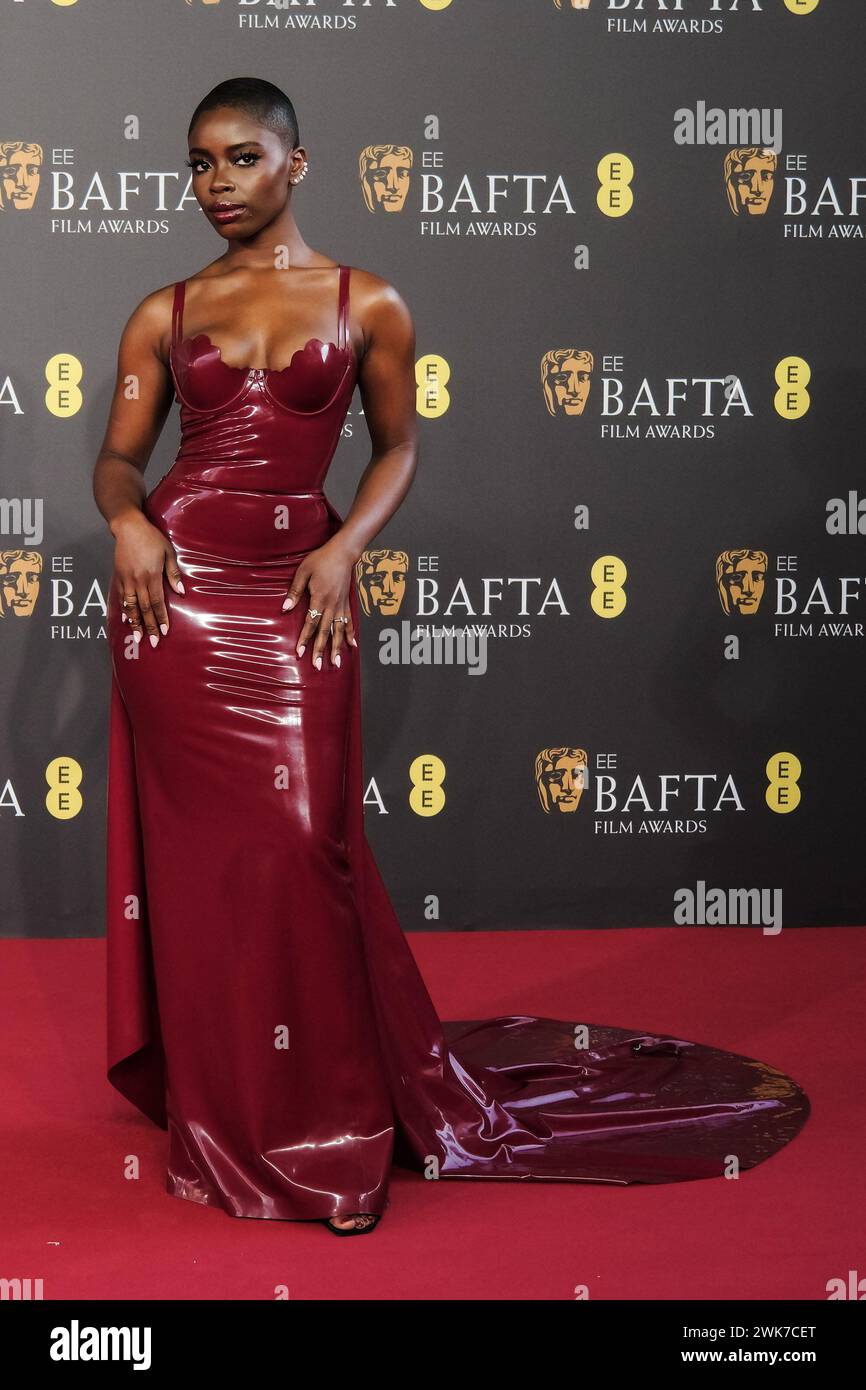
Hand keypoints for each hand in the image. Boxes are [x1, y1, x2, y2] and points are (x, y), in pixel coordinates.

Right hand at [112, 511, 183, 647]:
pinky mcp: (119, 576)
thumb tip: (181, 592)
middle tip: (153, 642)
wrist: (128, 527)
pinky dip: (124, 610)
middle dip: (149, 626)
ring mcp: (127, 579)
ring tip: (138, 637)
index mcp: (152, 575)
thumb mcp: (168, 552)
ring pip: (131, 606)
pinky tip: (126, 620)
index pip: (157, 602)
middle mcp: (138, 580)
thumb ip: (173, 573)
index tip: (165, 631)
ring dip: (135, 623)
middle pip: (144, 609)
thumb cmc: (151, 538)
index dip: (161, 618)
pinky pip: (122, 598)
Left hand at [282, 537, 357, 668]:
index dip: (305, 638)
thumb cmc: (321, 560)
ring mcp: (341, 605)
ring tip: (335, 663)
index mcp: (320, 598)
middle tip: (317, 666)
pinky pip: (349, 622)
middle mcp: (332, 605)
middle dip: (320, 650)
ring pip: (339, 631)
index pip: (311, 623)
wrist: (343, 552)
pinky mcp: (347, 603)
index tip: (300, 652)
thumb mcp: (303, 571)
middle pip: (325, 631)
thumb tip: (285, 608)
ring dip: (337, 648)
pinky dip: (350, 634)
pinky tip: (351, 646)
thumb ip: (295, 591)